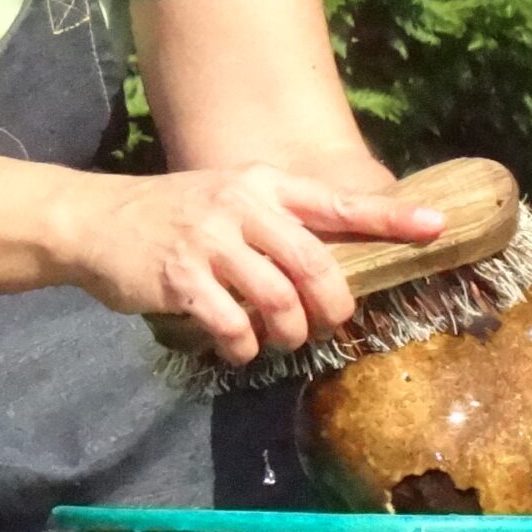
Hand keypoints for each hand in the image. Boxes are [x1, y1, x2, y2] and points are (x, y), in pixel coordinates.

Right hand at [53, 166, 444, 364]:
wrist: (97, 222)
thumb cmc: (174, 216)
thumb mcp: (229, 198)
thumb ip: (278, 222)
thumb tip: (337, 262)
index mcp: (262, 184)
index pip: (337, 202)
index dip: (389, 218)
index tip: (435, 227)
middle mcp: (241, 205)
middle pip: (315, 265)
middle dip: (331, 305)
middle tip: (329, 323)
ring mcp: (209, 240)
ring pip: (278, 301)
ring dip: (288, 332)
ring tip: (281, 339)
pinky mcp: (181, 278)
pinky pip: (234, 325)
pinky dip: (244, 346)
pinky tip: (238, 347)